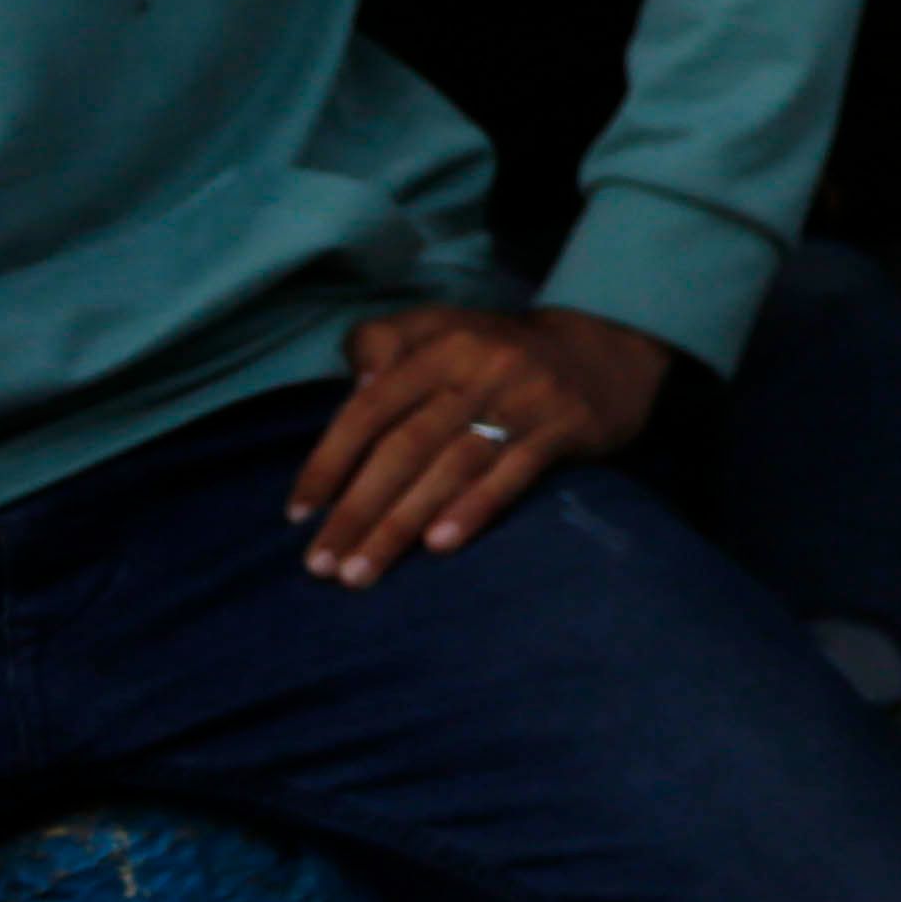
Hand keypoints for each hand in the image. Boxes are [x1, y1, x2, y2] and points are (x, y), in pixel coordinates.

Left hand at [289, 305, 669, 586]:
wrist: (603, 351)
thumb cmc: (496, 352)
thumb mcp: (439, 328)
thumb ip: (385, 345)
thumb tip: (353, 390)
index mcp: (441, 344)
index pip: (371, 408)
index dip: (330, 462)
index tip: (297, 514)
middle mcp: (479, 369)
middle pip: (405, 447)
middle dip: (357, 510)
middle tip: (321, 566)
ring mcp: (524, 400)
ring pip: (451, 468)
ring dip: (401, 525)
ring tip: (361, 573)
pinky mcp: (564, 428)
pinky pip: (512, 475)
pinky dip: (473, 510)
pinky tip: (439, 546)